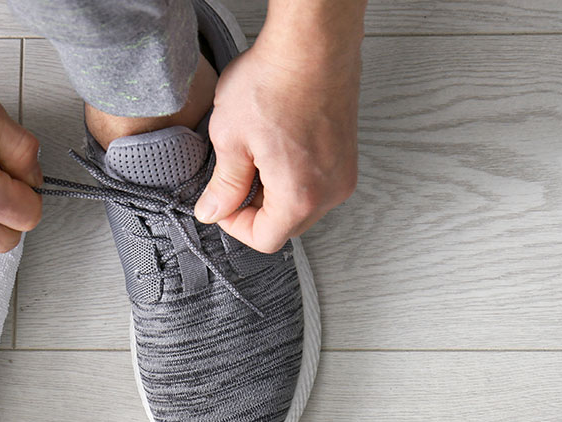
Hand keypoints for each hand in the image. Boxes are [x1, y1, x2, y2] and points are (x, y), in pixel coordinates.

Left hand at [194, 36, 359, 253]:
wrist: (313, 41)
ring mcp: (343, 172)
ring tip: (255, 155)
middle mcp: (330, 191)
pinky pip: (316, 183)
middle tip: (233, 178)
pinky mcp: (347, 155)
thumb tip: (214, 211)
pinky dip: (293, 176)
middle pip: (286, 225)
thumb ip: (223, 184)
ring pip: (302, 204)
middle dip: (255, 210)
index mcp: (300, 196)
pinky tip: (276, 145)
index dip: (236, 226)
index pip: (265, 239)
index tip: (221, 204)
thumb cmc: (276, 80)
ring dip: (274, 192)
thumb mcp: (231, 137)